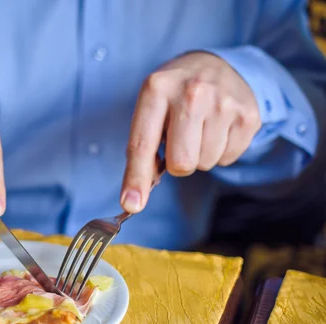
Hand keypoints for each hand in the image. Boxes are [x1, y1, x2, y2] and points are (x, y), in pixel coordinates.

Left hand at [120, 51, 260, 212]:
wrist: (215, 64)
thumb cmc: (174, 95)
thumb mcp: (150, 109)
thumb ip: (142, 152)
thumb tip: (134, 200)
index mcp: (157, 89)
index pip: (143, 144)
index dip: (136, 179)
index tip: (131, 204)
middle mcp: (192, 92)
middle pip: (181, 163)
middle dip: (178, 163)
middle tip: (180, 142)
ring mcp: (224, 102)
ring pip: (206, 164)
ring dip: (200, 156)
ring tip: (200, 129)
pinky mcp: (248, 114)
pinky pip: (228, 159)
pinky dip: (220, 152)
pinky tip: (217, 128)